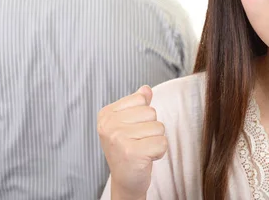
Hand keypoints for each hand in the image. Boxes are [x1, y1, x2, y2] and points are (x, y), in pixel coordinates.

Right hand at [97, 85, 167, 199]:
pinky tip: (146, 158)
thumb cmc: (128, 149)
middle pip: (151, 112)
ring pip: (158, 127)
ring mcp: (119, 139)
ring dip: (155, 140)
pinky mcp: (132, 153)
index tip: (131, 130)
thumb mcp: (129, 123)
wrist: (126, 180)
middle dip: (151, 128)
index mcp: (106, 114)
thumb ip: (137, 104)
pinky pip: (162, 142)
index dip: (143, 116)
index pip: (141, 99)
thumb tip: (146, 89)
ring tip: (142, 149)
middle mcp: (109, 125)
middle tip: (138, 142)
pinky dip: (159, 152)